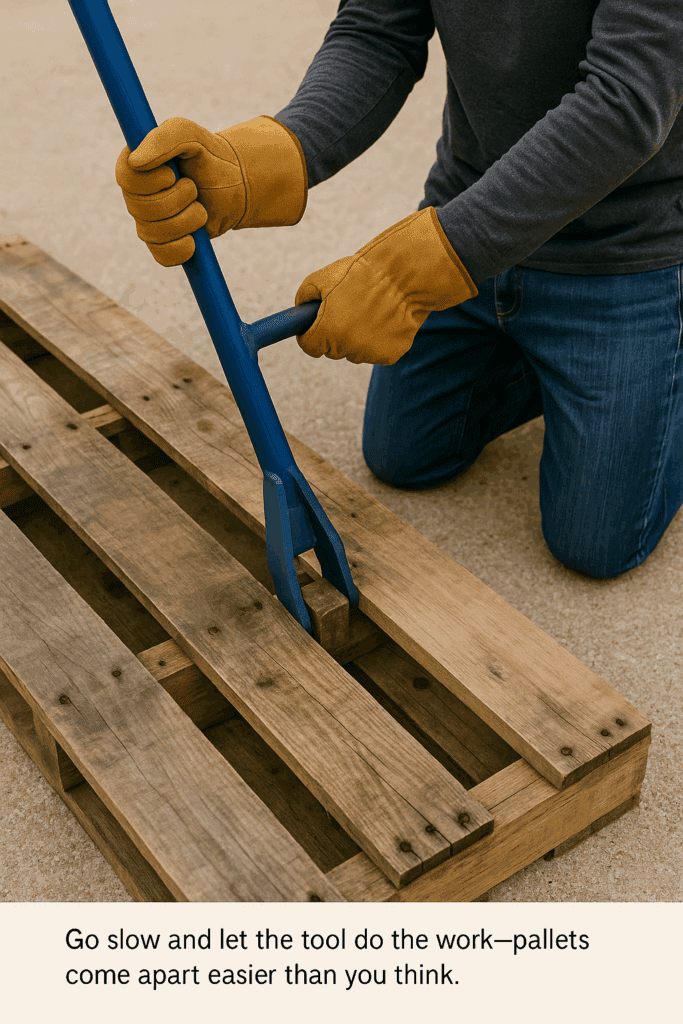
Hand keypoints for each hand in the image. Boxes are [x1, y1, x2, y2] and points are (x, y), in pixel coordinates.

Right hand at [115, 116, 307, 265]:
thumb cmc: (210, 157)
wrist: (235, 186)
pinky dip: (182, 248)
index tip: (172, 175)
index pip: (126, 179)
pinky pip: (163, 256)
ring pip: (155, 233)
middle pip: (142, 208)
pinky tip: (194, 238)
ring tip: (200, 208)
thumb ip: (164, 138)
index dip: (150, 182)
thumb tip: (135, 161)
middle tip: (194, 189)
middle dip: (177, 199)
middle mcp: (136, 196)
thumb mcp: (191, 136)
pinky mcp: (163, 245)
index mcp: (136, 166)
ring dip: (187, 220)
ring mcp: (148, 223)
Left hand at [295, 208, 476, 364]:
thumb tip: (300, 311)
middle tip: (347, 311)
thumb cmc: (364, 273)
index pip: (309, 346)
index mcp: (327, 330)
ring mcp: (370, 353)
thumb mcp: (325, 276)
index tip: (315, 327)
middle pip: (331, 351)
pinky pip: (376, 352)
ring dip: (356, 339)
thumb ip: (305, 296)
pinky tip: (384, 319)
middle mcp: (347, 347)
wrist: (406, 275)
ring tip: (369, 311)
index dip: (310, 335)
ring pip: (354, 352)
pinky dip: (378, 340)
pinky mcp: (390, 355)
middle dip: (333, 335)